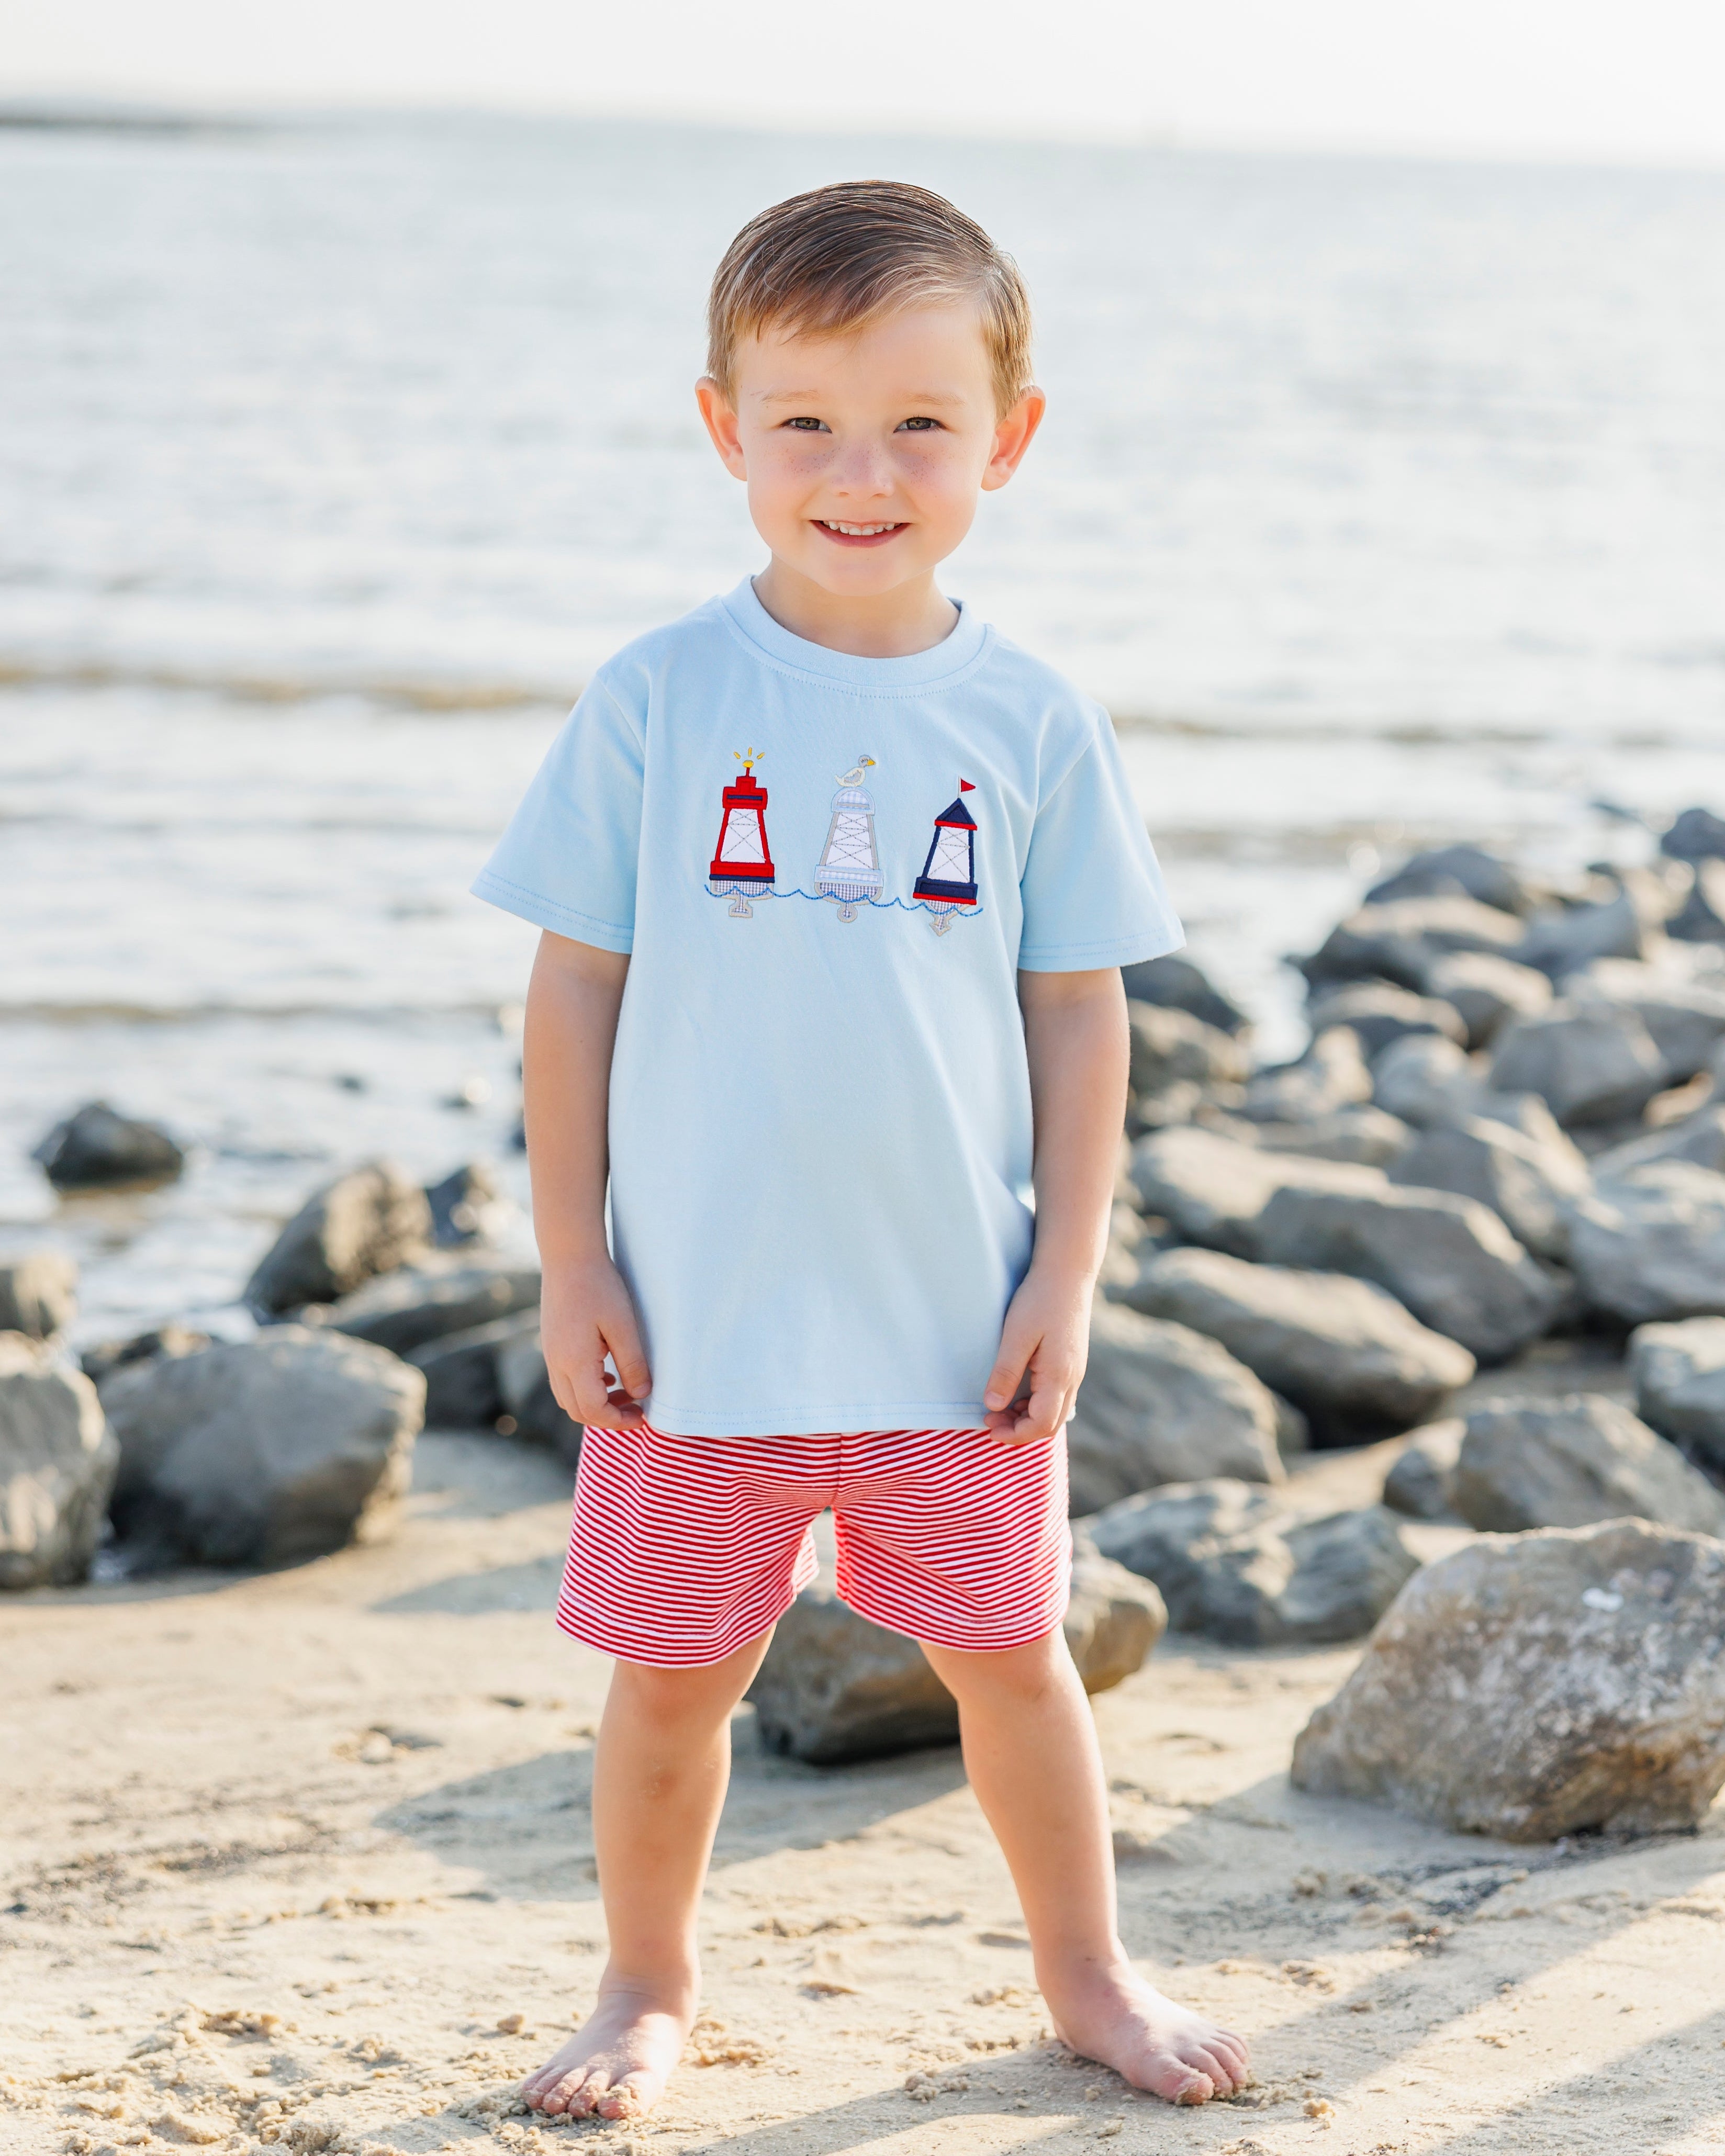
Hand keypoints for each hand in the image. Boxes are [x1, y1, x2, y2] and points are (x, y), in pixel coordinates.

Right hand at [540, 1255, 650, 1429]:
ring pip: (568, 1399)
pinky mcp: (551, 1345)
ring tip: (625, 1393)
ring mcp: (550, 1355)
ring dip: (595, 1404)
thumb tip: (642, 1394)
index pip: (593, 1410)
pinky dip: (585, 1389)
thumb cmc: (599, 1287)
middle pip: (577, 1411)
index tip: (642, 1417)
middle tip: (636, 1410)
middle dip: (607, 1418)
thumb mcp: (624, 1325)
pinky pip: (564, 1381)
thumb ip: (633, 1363)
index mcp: (574, 1362)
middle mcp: (557, 1363)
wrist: (569, 1257)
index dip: (618, 1421)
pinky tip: (607, 1374)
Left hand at [982, 1265, 1093, 1444]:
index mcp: (1059, 1376)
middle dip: (1019, 1430)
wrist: (1067, 1274)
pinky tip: (1017, 1394)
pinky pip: (1057, 1398)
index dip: (1014, 1433)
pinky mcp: (1071, 1363)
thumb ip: (1006, 1373)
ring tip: (999, 1407)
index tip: (988, 1427)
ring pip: (1055, 1413)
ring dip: (1027, 1418)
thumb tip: (993, 1406)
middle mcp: (1072, 1379)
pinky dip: (1036, 1405)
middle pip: (1050, 1425)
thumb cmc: (1040, 1300)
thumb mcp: (1016, 1335)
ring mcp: (1075, 1372)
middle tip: (990, 1420)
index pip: (1040, 1424)